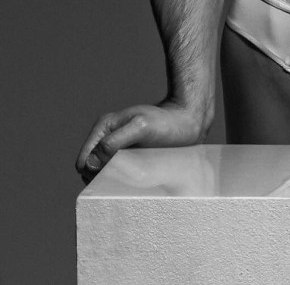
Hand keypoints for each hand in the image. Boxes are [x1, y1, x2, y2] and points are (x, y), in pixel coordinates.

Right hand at [75, 100, 206, 183]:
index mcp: (104, 128)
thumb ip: (115, 141)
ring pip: (103, 175)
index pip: (83, 161)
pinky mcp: (130, 158)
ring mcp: (118, 149)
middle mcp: (107, 138)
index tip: (112, 179)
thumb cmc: (167, 122)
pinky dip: (122, 182)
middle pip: (89, 171)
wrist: (190, 122)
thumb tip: (90, 162)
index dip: (91, 173)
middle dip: (101, 180)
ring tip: (132, 183)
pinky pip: (117, 176)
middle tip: (124, 183)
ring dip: (112, 182)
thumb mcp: (142, 127)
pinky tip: (136, 184)